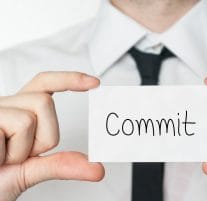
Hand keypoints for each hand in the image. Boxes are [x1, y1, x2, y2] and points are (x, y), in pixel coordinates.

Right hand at [0, 72, 103, 200]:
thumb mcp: (31, 170)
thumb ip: (62, 165)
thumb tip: (98, 169)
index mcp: (18, 112)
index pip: (44, 85)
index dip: (69, 79)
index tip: (94, 83)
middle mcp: (5, 106)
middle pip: (44, 102)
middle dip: (41, 137)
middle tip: (19, 156)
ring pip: (29, 118)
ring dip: (21, 149)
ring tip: (3, 159)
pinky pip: (11, 129)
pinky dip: (8, 153)